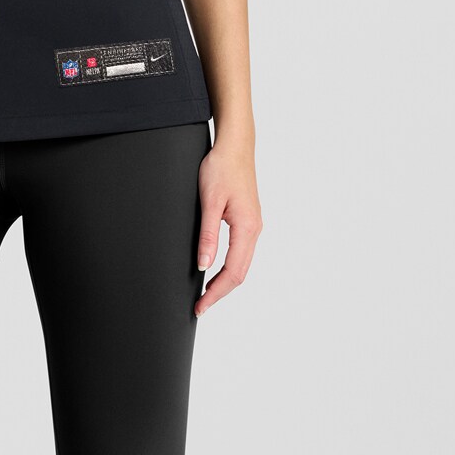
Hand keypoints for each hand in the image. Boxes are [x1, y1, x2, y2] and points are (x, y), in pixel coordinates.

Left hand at [193, 137, 260, 316]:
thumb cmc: (221, 168)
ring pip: (242, 265)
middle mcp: (255, 230)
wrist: (235, 146)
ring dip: (225, 282)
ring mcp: (253, 226)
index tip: (200, 306)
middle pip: (240, 273)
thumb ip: (208, 236)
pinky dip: (229, 268)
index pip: (232, 272)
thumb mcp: (209, 202)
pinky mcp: (248, 221)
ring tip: (206, 294)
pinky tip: (215, 272)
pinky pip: (241, 253)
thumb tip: (203, 265)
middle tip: (200, 307)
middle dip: (220, 293)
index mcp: (247, 228)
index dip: (216, 292)